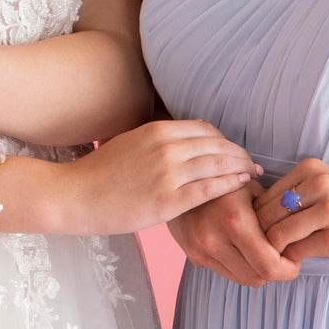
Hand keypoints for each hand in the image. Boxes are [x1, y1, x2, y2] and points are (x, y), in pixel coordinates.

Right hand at [56, 120, 258, 236]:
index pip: (205, 128)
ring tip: (253, 175)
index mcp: (157, 130)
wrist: (75, 195)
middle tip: (252, 163)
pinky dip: (231, 184)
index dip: (225, 139)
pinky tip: (242, 186)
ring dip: (242, 168)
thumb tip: (181, 143)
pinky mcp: (168, 200)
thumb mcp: (130, 143)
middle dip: (239, 153)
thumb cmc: (99, 173)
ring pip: (219, 164)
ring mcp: (168, 173)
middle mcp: (166, 146)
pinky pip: (210, 188)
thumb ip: (157, 141)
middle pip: (217, 144)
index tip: (234, 150)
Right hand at [167, 182, 299, 287]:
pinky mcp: (194, 256)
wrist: (180, 181)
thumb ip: (274, 214)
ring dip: (257, 270)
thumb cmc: (223, 179)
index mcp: (234, 221)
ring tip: (263, 250)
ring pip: (243, 279)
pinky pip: (226, 273)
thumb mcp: (251, 187)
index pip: (269, 266)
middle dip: (276, 270)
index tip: (295, 256)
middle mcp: (214, 240)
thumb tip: (299, 238)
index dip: (289, 268)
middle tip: (283, 255)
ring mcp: (201, 251)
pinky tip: (243, 248)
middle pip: (258, 278)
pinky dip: (240, 266)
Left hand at [253, 158, 328, 264]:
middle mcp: (318, 184)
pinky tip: (299, 262)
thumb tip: (251, 216)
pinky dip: (291, 260)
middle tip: (265, 252)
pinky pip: (296, 252)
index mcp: (310, 168)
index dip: (255, 220)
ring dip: (273, 252)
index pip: (262, 196)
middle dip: (260, 238)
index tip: (260, 235)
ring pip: (276, 235)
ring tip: (280, 258)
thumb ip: (295, 195)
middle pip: (264, 215)